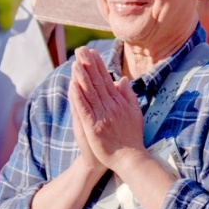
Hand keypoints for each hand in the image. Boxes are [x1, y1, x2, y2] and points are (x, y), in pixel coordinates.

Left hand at [68, 49, 146, 169]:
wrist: (130, 158)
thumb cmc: (131, 137)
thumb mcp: (135, 113)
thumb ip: (128, 95)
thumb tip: (123, 79)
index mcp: (119, 102)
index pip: (107, 80)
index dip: (98, 66)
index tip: (92, 52)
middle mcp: (111, 106)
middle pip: (98, 83)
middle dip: (89, 65)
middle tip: (81, 50)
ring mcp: (103, 116)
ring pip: (90, 93)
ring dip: (82, 77)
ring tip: (75, 62)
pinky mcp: (94, 127)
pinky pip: (85, 109)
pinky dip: (79, 97)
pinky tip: (73, 86)